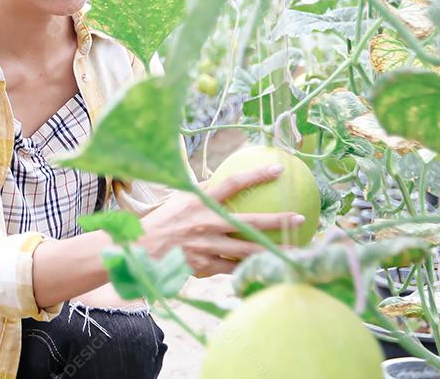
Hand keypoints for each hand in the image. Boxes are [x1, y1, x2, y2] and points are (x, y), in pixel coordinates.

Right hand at [138, 164, 304, 277]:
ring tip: (294, 250)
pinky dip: (249, 268)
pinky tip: (267, 269)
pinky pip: (232, 268)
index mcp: (200, 202)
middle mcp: (206, 223)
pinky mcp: (205, 267)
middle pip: (248, 222)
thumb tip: (222, 176)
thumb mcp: (179, 199)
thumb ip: (201, 189)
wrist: (140, 249)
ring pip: (246, 250)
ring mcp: (207, 247)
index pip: (233, 183)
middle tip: (300, 218)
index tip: (278, 169)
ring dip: (272, 250)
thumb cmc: (161, 222)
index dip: (256, 175)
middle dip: (277, 220)